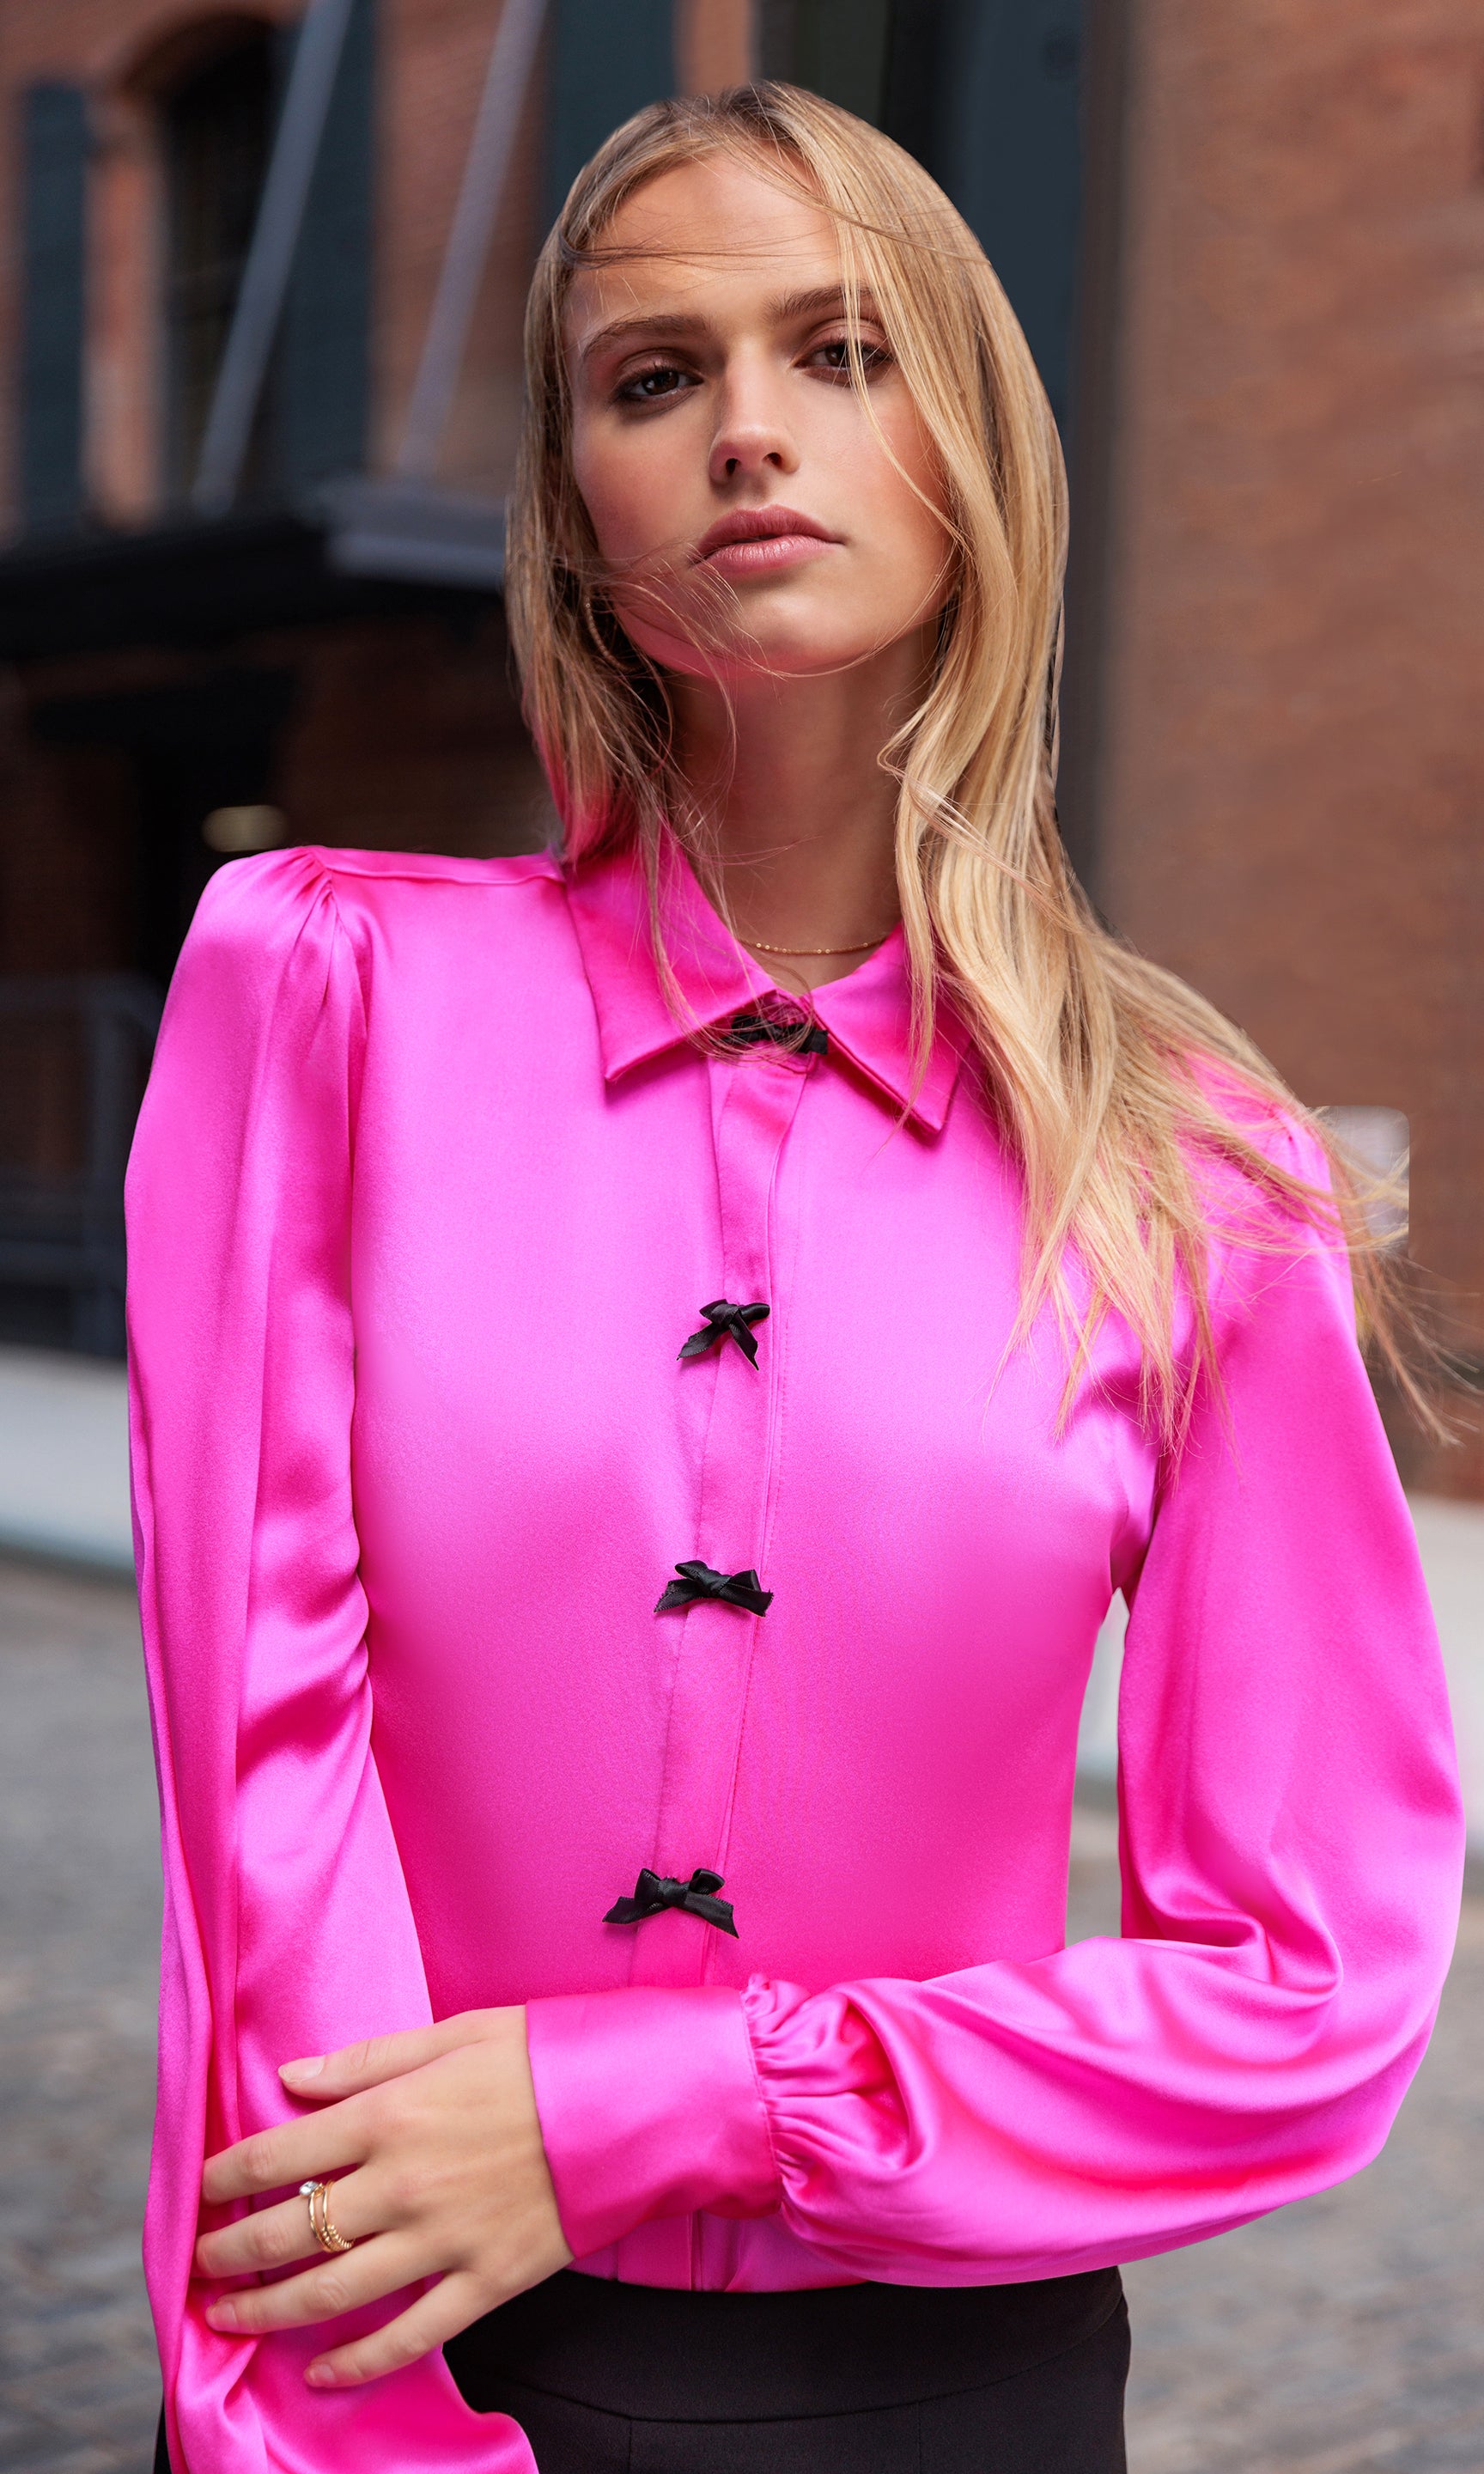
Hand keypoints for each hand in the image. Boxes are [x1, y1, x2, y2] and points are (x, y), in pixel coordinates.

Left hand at [193, 2006, 572, 2389]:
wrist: (632, 2101)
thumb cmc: (543, 2057)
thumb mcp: (454, 2032)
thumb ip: (366, 2060)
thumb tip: (293, 2077)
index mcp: (391, 2112)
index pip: (279, 2154)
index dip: (226, 2177)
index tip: (202, 2188)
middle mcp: (404, 2182)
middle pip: (290, 2230)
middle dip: (231, 2252)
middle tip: (201, 2263)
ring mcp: (443, 2240)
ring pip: (332, 2291)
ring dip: (269, 2310)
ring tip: (230, 2316)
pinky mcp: (485, 2282)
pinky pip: (408, 2337)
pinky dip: (358, 2362)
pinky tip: (323, 2370)